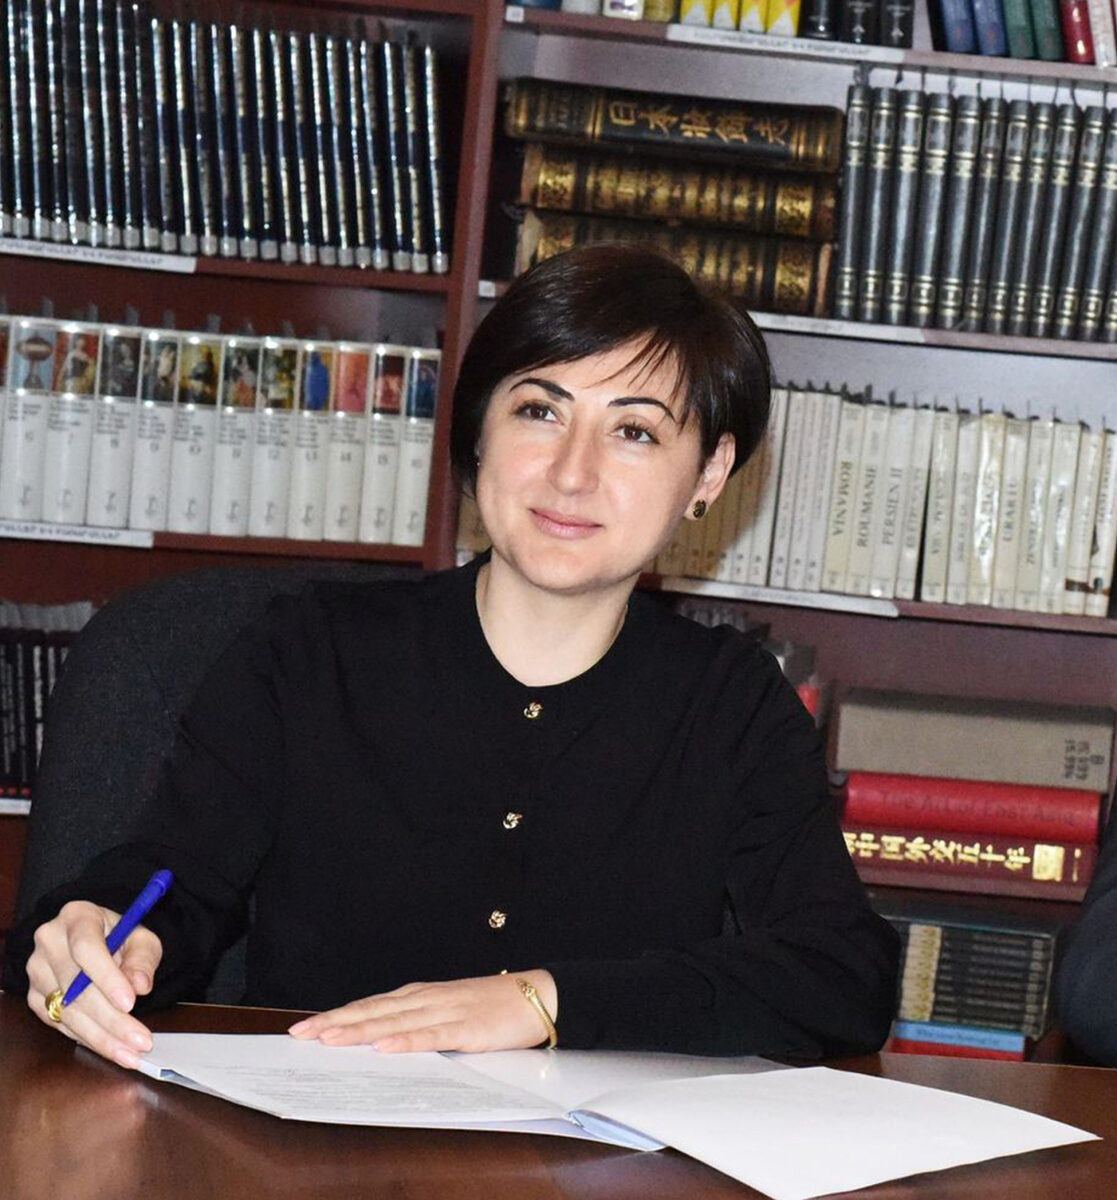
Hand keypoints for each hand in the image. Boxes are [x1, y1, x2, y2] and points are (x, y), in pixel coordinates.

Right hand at [25, 900, 161, 1068]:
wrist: (98, 940)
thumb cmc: (120, 937)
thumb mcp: (141, 938)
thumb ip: (143, 958)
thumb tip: (140, 985)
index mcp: (77, 916)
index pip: (86, 948)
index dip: (107, 978)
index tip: (131, 1002)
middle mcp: (49, 941)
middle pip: (77, 988)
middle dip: (112, 1020)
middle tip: (140, 1040)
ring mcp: (37, 971)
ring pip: (68, 1012)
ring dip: (102, 1037)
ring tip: (132, 1052)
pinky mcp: (35, 997)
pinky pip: (61, 1024)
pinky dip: (89, 1039)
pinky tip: (113, 1048)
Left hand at [287, 969, 557, 1052]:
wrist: (537, 995)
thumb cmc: (493, 1005)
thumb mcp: (449, 1010)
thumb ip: (419, 1021)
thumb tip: (383, 1038)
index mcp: (422, 995)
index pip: (371, 1005)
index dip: (339, 1015)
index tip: (308, 1026)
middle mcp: (427, 999)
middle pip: (374, 1011)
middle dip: (337, 1022)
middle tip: (303, 1034)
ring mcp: (446, 1012)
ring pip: (394, 1021)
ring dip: (360, 1030)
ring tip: (330, 1039)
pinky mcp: (466, 1029)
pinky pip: (430, 1036)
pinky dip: (405, 1040)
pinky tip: (384, 1047)